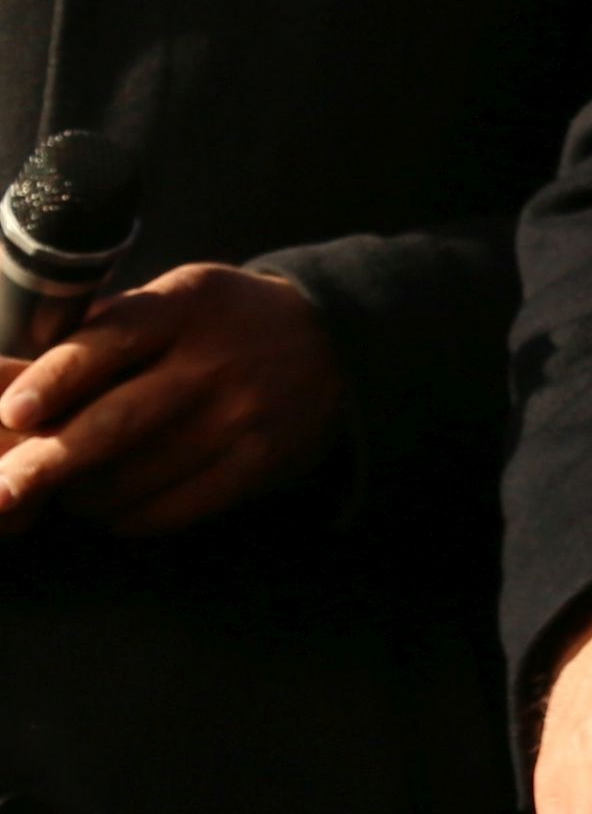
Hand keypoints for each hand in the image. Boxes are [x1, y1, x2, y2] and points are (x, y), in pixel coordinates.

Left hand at [0, 262, 347, 535]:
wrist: (337, 341)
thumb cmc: (227, 320)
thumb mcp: (179, 296)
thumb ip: (108, 329)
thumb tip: (12, 379)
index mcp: (185, 306)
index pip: (107, 343)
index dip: (54, 381)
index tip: (13, 412)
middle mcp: (215, 361)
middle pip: (114, 423)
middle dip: (46, 463)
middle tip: (2, 490)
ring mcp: (241, 416)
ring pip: (136, 476)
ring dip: (83, 495)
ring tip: (68, 490)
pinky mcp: (259, 462)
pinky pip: (174, 508)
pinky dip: (128, 517)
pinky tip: (116, 508)